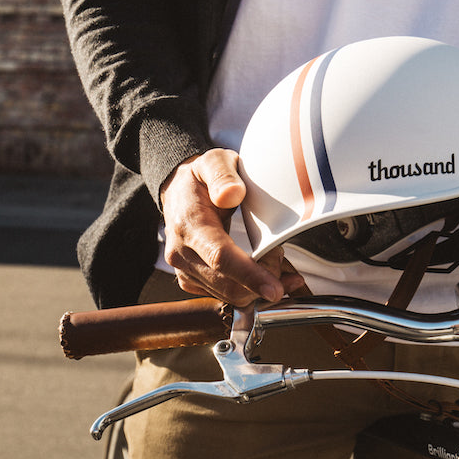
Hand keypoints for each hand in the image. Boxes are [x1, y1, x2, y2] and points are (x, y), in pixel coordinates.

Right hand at [159, 148, 302, 305]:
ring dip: (259, 287)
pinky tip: (267, 276)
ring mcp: (185, 271)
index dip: (249, 275)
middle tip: (280, 255)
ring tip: (275, 260)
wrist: (178, 191)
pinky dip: (250, 292)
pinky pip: (225, 297)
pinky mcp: (192, 281)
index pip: (220, 257)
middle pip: (229, 285)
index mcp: (189, 224)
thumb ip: (223, 175)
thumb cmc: (200, 178)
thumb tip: (231, 195)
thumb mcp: (213, 162)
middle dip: (263, 280)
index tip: (274, 288)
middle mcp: (182, 253)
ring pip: (230, 296)